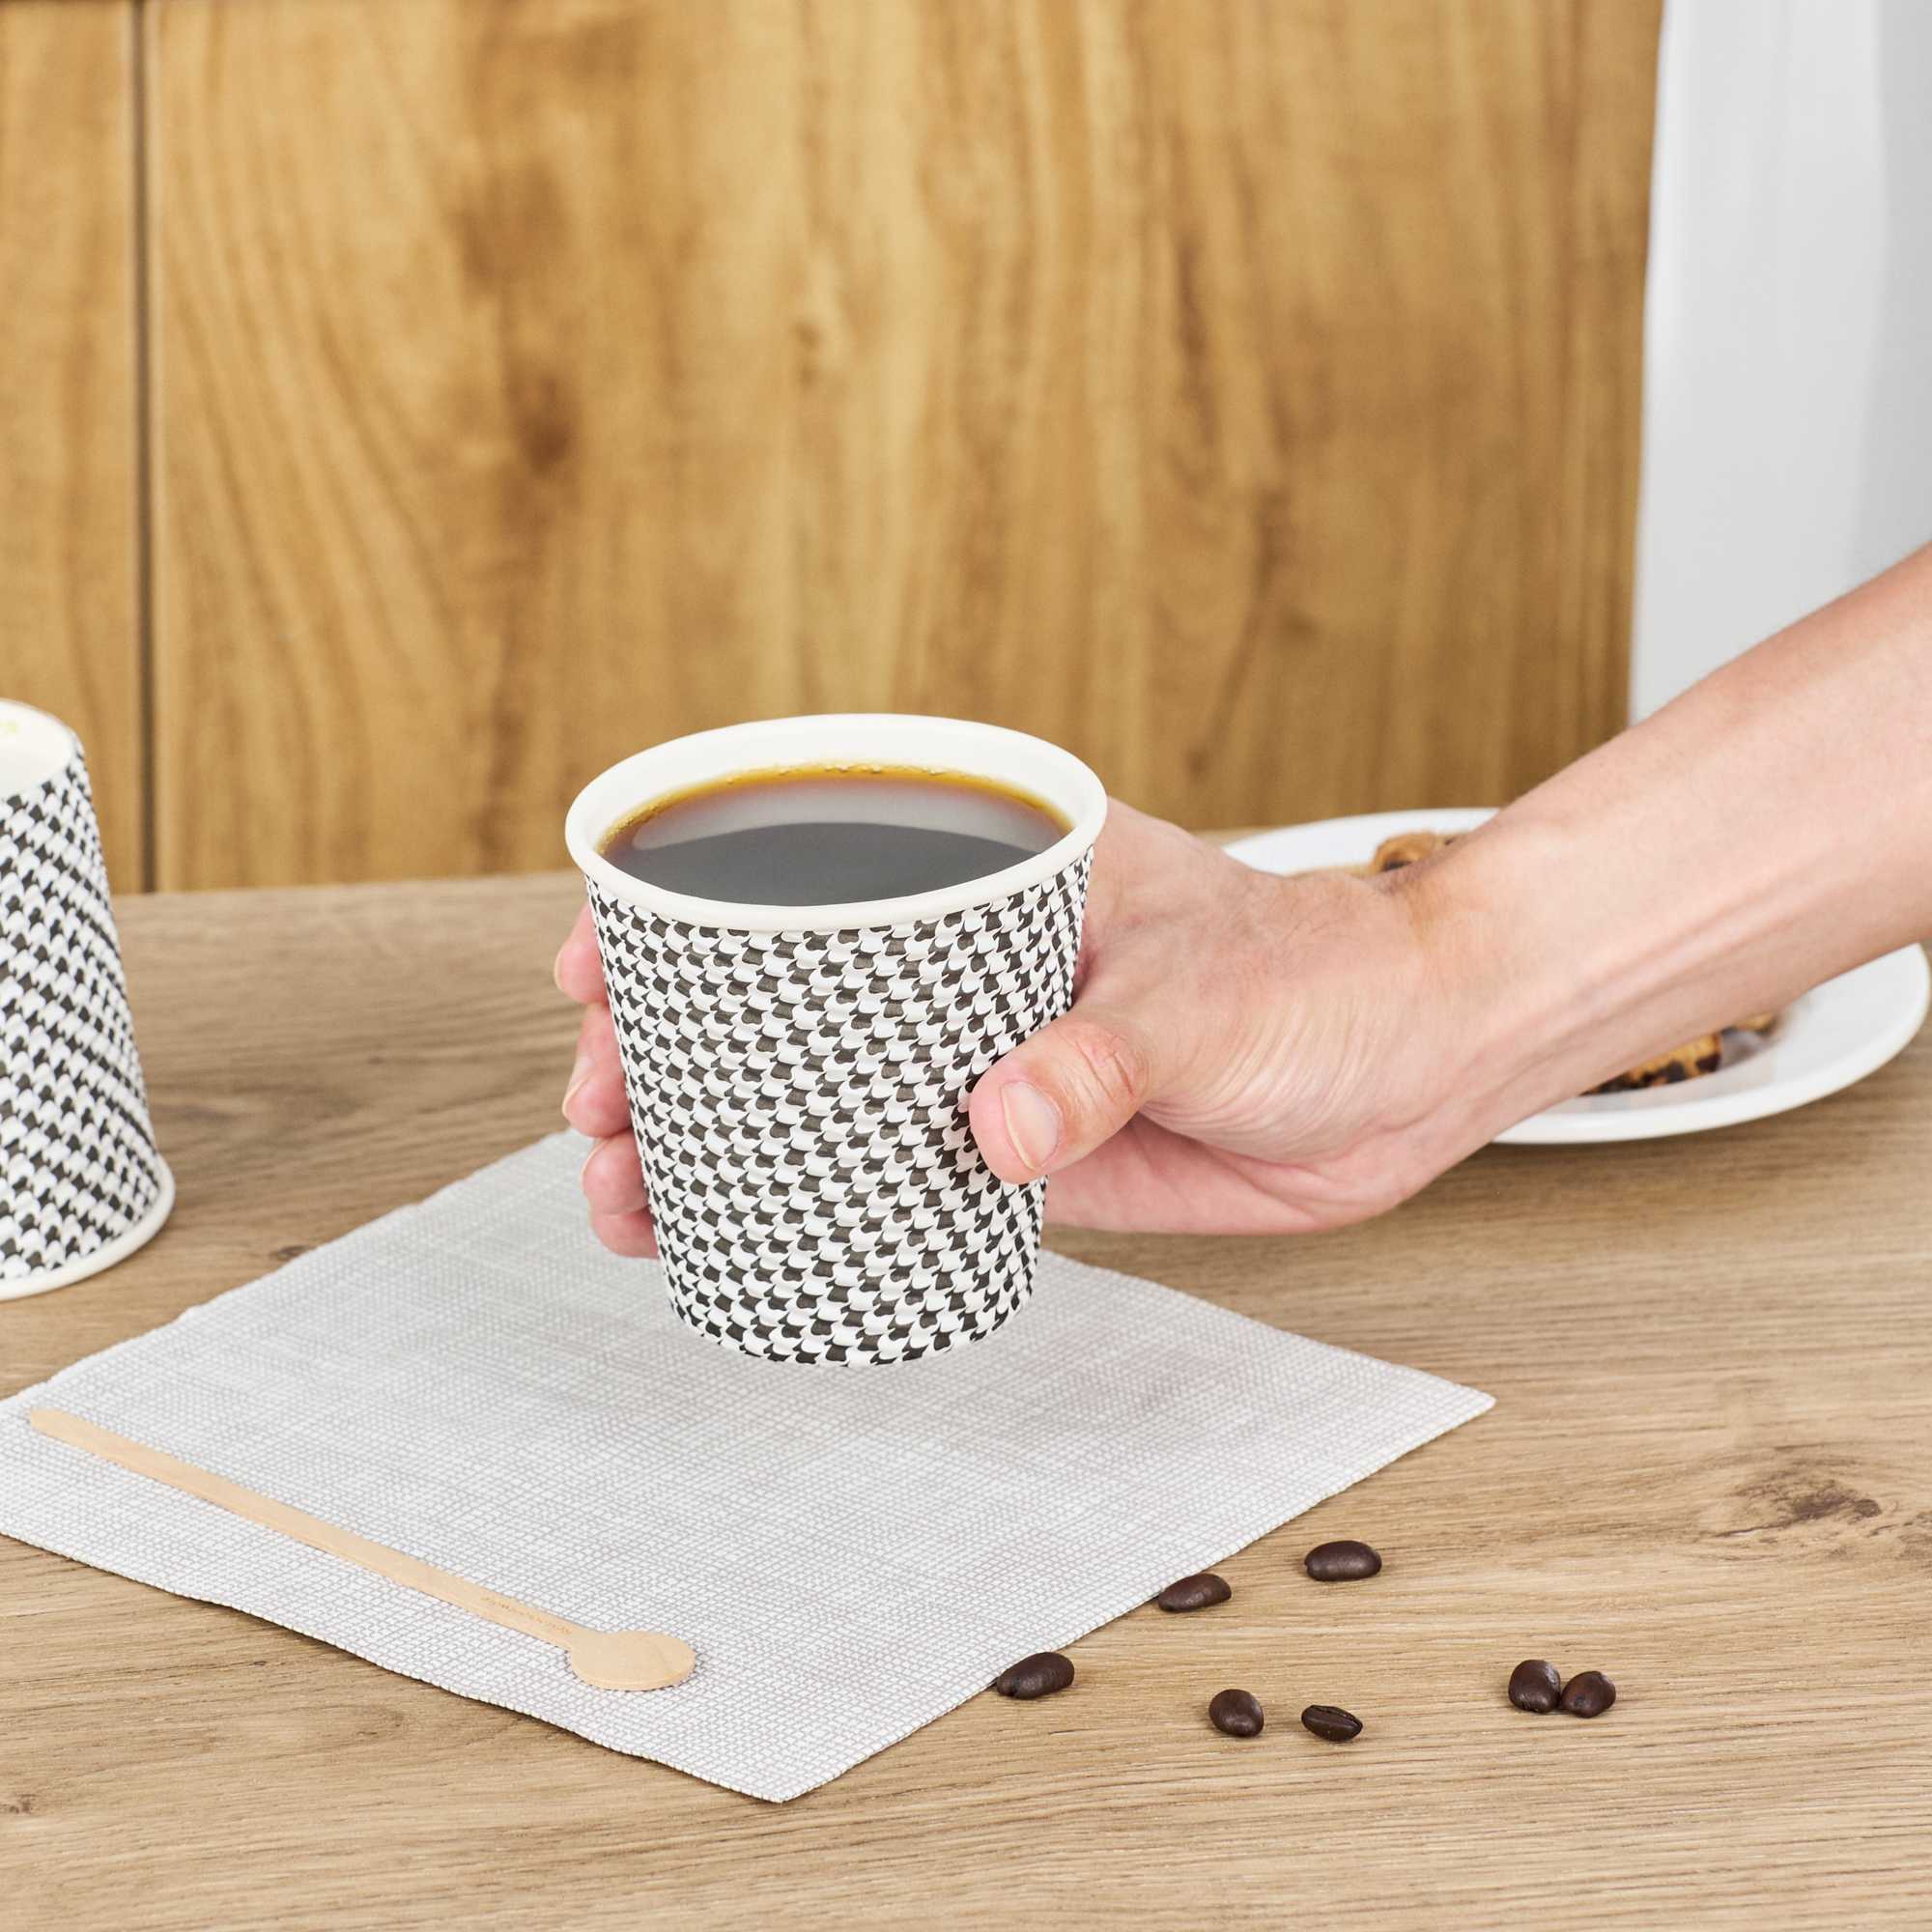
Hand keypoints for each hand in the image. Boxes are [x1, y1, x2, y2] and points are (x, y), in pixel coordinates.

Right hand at [555, 801, 1490, 1248]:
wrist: (1409, 1067)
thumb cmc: (1320, 979)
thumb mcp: (1202, 999)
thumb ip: (1096, 1057)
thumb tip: (990, 1128)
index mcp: (994, 873)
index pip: (804, 869)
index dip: (680, 912)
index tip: (597, 962)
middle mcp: (968, 963)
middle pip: (775, 996)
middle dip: (666, 1050)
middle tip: (602, 1111)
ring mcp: (982, 1056)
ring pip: (813, 1093)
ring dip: (714, 1138)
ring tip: (631, 1192)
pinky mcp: (1017, 1149)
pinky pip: (888, 1172)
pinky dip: (811, 1203)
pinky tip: (740, 1237)